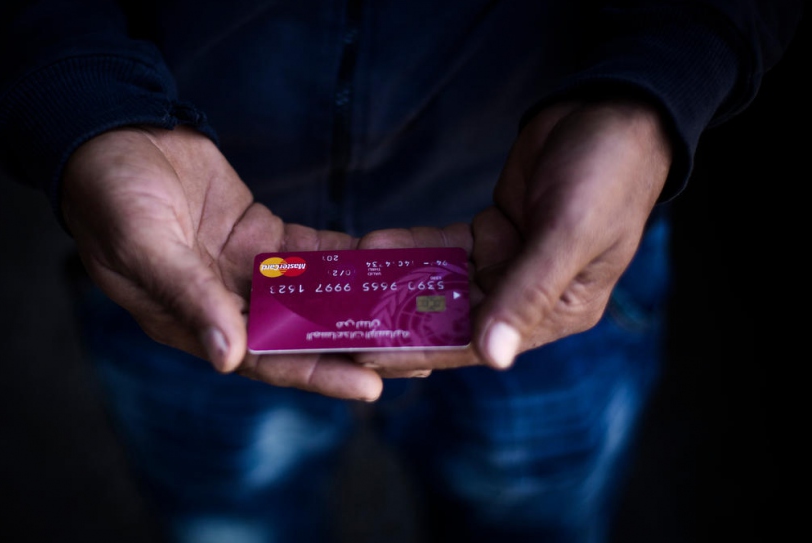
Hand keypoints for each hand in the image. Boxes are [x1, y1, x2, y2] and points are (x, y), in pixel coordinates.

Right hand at [61, 125, 382, 399]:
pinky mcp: (260, 235)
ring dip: (359, 306)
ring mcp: (245, 270)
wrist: (110, 136)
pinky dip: (344, 259)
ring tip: (412, 316)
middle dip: (355, 349)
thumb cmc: (110, 195)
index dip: (316, 375)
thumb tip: (229, 357)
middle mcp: (224, 304)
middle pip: (299, 337)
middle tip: (416, 359)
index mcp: (190, 322)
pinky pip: (311, 253)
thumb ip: (188, 297)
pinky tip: (386, 261)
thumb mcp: (143, 245)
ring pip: (312, 298)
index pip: (263, 360)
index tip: (368, 389)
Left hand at [354, 98, 671, 371]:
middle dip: (400, 319)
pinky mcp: (493, 233)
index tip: (371, 356)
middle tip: (343, 322)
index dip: (424, 351)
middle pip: (454, 319)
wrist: (613, 111)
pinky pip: (444, 248)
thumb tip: (492, 356)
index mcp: (559, 312)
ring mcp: (509, 263)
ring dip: (398, 282)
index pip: (480, 344)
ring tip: (347, 284)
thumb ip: (528, 293)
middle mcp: (530, 295)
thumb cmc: (607, 175)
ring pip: (443, 284)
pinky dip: (413, 247)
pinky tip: (374, 246)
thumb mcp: (570, 234)